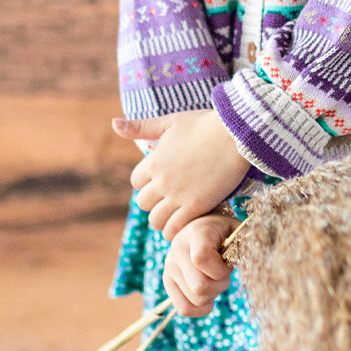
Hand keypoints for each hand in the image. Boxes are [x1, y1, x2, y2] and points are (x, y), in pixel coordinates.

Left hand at [112, 110, 249, 238]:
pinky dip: (174, 229)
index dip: (147, 181)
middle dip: (154, 200)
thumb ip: (141, 126)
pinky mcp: (196, 206)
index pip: (136, 182)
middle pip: (144, 203)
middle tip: (169, 197)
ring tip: (175, 212)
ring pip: (155, 220)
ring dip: (162, 218)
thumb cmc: (204, 124)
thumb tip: (114, 123)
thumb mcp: (170, 121)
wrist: (236, 134)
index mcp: (154, 161)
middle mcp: (162, 181)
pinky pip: (174, 228)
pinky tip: (184, 220)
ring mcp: (178, 195)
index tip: (161, 179)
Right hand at [163, 213, 238, 316]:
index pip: (201, 259)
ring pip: (194, 300)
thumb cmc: (224, 231)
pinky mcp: (168, 282)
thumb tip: (256, 256)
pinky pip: (184, 309)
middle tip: (223, 274)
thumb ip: (247, 241)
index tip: (228, 264)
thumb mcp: (237, 229)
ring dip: (211, 295)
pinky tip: (208, 294)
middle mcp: (177, 250)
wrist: (200, 226)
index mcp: (196, 233)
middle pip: (199, 286)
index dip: (220, 270)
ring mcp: (170, 267)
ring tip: (214, 279)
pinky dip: (200, 308)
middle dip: (219, 285)